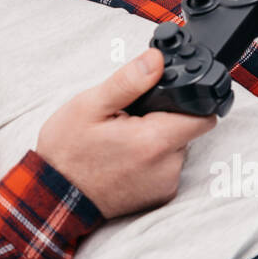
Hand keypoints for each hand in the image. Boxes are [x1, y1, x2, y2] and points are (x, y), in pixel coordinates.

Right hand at [35, 48, 217, 219]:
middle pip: (186, 131)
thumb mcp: (90, 106)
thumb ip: (128, 81)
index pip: (202, 117)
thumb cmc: (67, 153)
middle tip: (129, 119)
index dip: (189, 100)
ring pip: (175, 149)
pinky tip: (124, 158)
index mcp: (154, 141)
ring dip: (156, 140)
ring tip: (123, 140)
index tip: (166, 97)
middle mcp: (166, 167)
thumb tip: (156, 60)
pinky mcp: (158, 197)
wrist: (55, 198)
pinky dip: (151, 160)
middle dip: (164, 119)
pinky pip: (166, 168)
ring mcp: (164, 185)